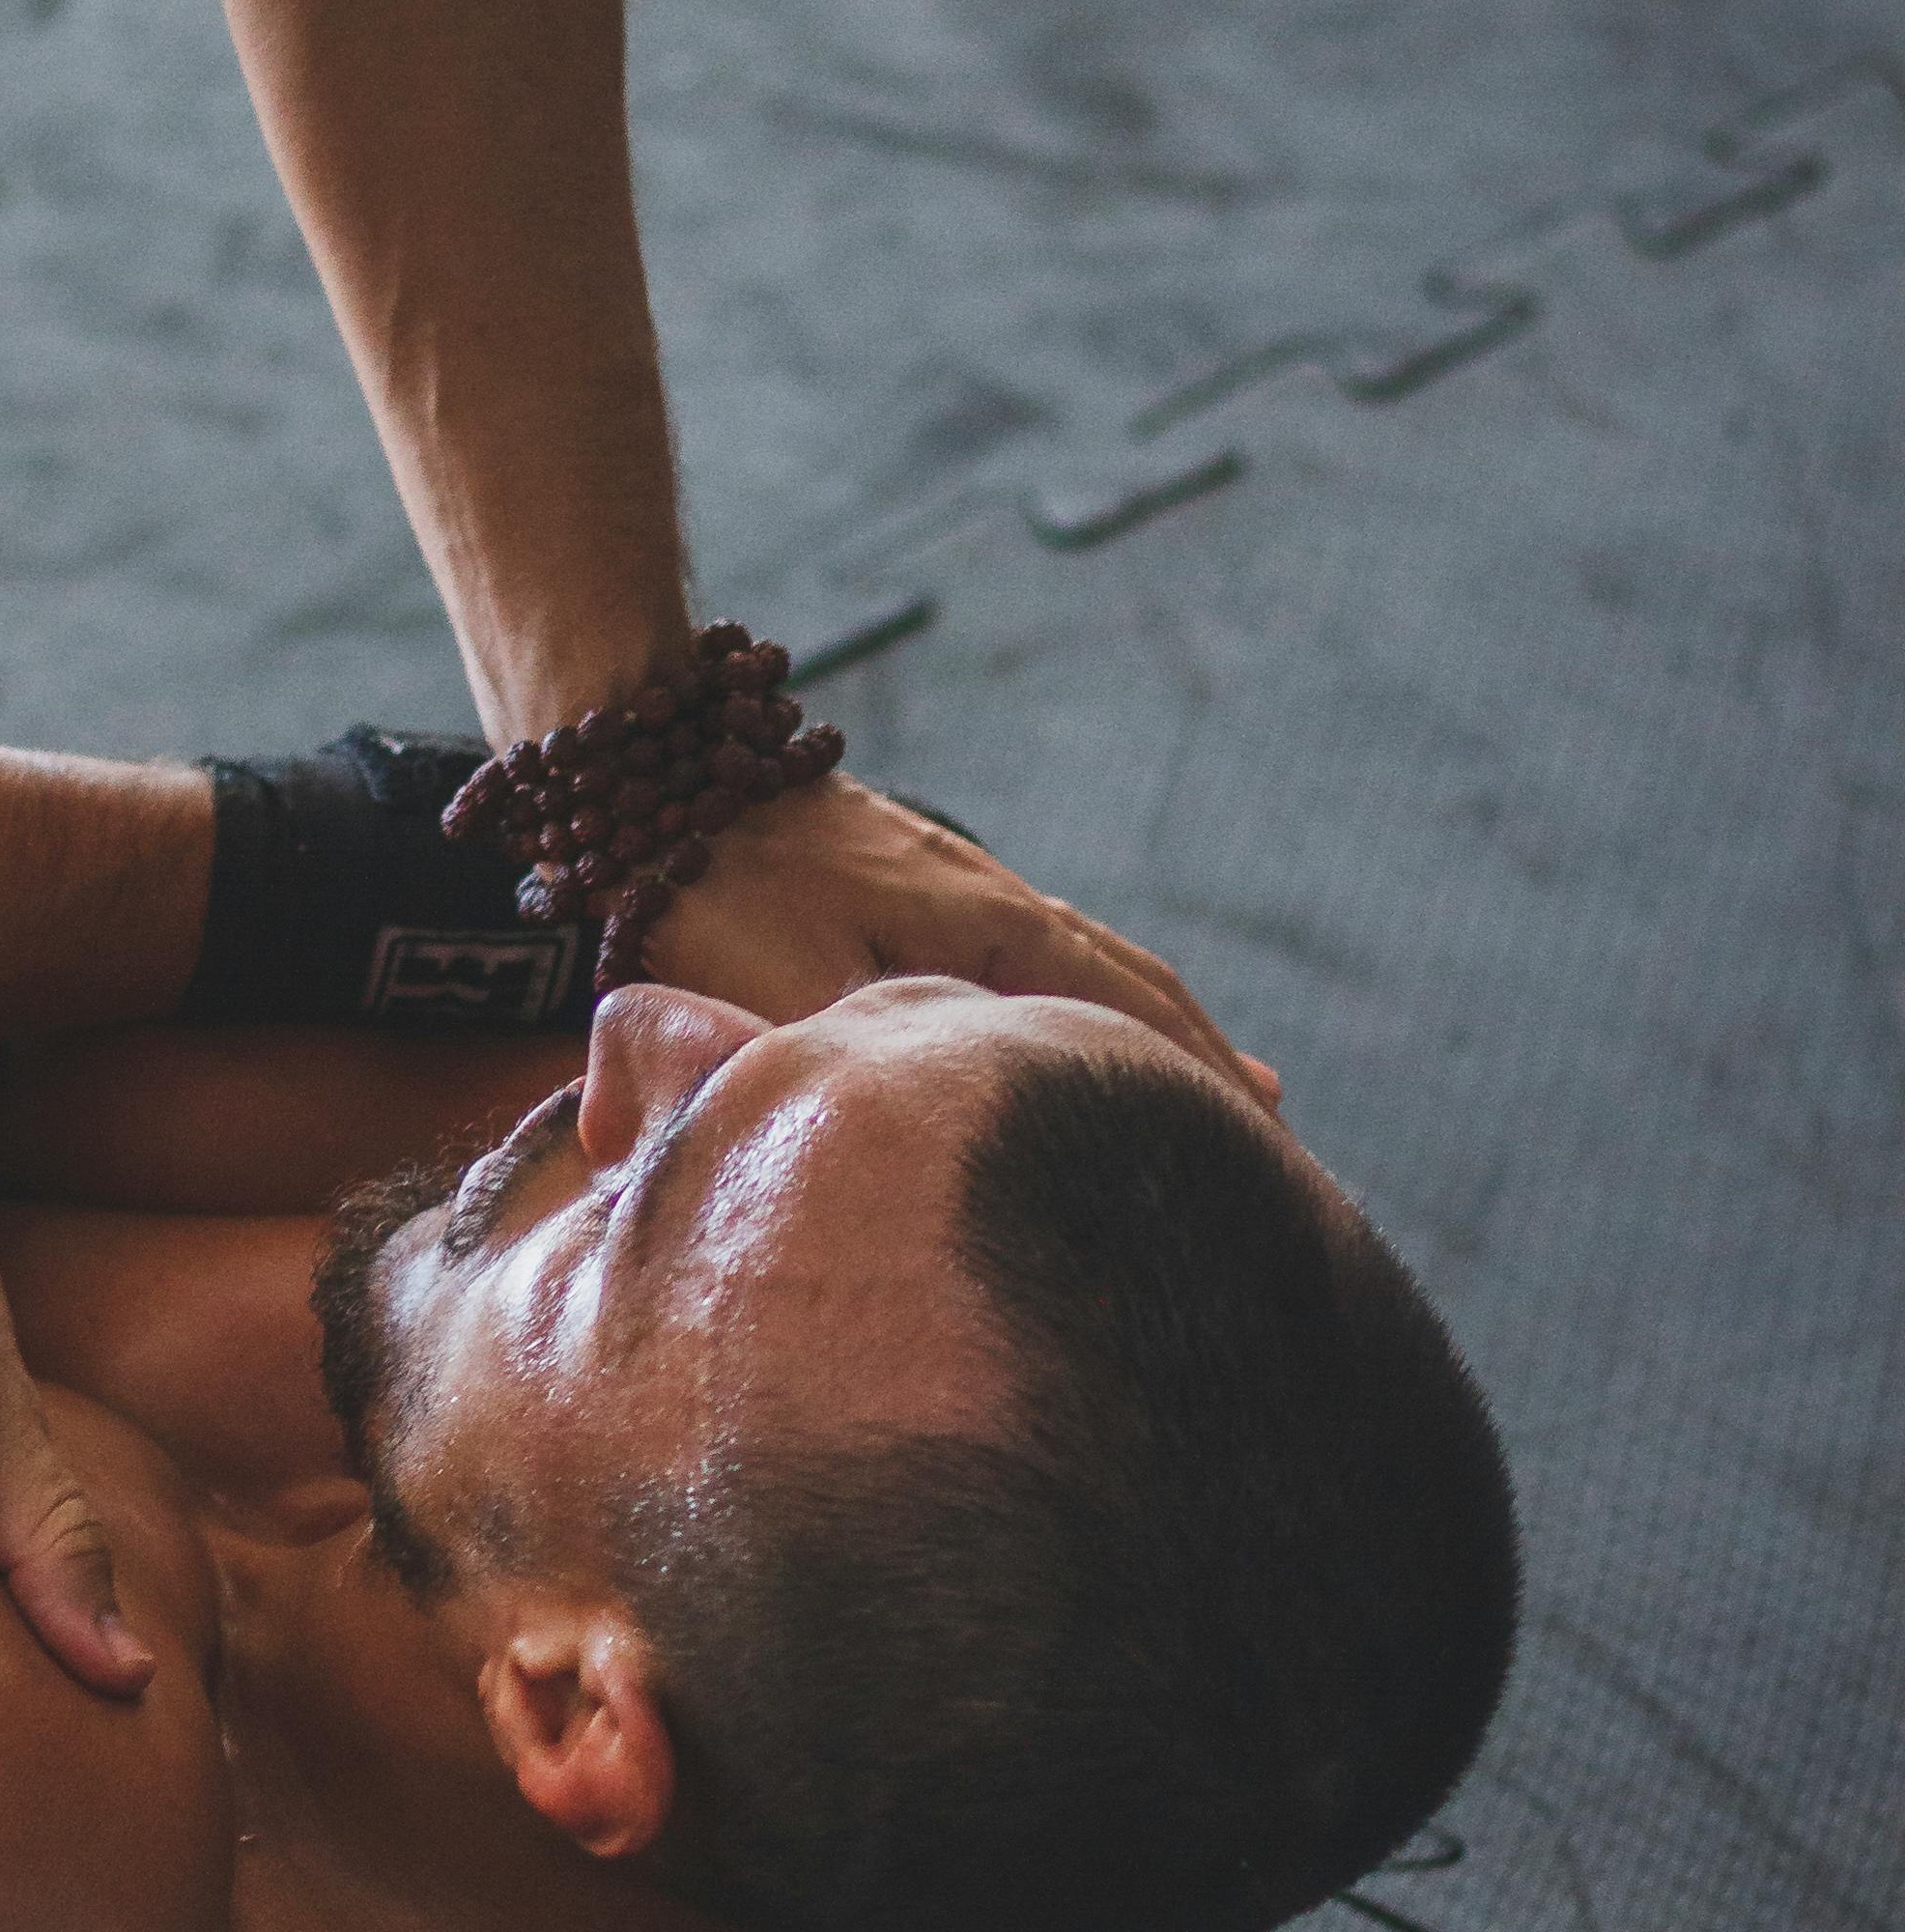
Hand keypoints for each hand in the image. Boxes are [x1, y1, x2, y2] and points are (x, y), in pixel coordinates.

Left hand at [648, 775, 1280, 1106]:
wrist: (659, 773)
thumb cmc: (713, 891)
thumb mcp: (780, 997)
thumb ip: (846, 1076)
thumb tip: (881, 1158)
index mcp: (990, 931)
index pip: (1121, 1020)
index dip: (1183, 1087)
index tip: (1243, 1156)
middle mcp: (1000, 903)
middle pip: (1136, 987)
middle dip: (1203, 1063)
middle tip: (1272, 1140)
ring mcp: (966, 890)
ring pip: (1100, 965)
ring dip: (1167, 1028)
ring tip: (1239, 1088)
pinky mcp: (923, 889)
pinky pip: (1051, 955)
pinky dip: (1105, 998)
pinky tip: (1100, 1023)